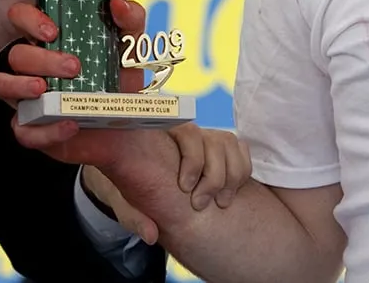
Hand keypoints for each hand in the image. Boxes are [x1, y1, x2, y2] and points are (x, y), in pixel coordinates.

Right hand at [0, 0, 156, 165]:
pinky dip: (46, 130)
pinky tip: (70, 124)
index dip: (28, 19)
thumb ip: (130, 21)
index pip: (21, 17)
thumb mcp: (130, 49)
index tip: (53, 31)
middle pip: (16, 54)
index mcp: (50, 42)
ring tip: (45, 89)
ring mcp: (27, 97)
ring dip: (21, 86)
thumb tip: (119, 4)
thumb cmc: (120, 80)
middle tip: (73, 66)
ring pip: (1, 85)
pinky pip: (23, 130)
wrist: (127, 124)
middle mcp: (33, 66)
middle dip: (41, 59)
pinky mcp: (32, 128)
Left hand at [77, 126, 250, 243]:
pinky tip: (230, 193)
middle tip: (201, 205)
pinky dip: (242, 171)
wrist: (146, 187)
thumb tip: (151, 235)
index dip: (192, 159)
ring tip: (221, 203)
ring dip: (231, 176)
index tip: (185, 188)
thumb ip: (134, 218)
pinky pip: (242, 152)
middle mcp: (191, 135)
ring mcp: (210, 141)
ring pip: (231, 144)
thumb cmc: (134, 190)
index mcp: (165, 136)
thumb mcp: (126, 205)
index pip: (188, 133)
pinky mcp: (225, 152)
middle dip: (213, 176)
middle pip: (215, 141)